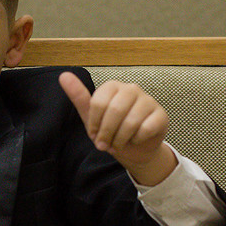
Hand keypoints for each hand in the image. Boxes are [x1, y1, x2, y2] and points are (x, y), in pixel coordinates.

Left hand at [58, 71, 176, 184]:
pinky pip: (145, 129)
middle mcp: (131, 89)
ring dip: (120, 140)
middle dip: (107, 133)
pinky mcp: (161, 115)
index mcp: (113, 86)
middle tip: (105, 144)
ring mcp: (148, 101)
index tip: (94, 134)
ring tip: (118, 145)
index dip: (94, 124)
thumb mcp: (91, 117)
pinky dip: (137, 140)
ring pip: (130, 122)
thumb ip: (79, 96)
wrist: (135, 149)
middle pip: (114, 112)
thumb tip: (63, 75)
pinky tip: (136, 140)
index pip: (97, 103)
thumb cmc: (112, 130)